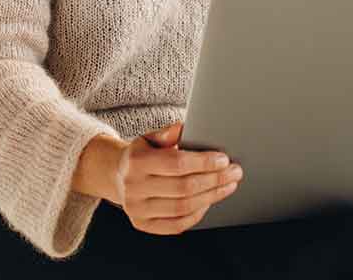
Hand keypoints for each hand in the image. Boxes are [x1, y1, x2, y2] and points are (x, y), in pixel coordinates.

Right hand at [114, 123, 242, 234]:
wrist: (119, 176)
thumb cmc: (142, 155)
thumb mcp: (150, 138)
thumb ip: (168, 133)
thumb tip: (185, 128)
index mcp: (136, 162)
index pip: (177, 163)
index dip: (204, 162)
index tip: (224, 159)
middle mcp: (133, 187)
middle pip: (184, 188)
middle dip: (215, 180)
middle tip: (234, 172)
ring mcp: (137, 209)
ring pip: (183, 207)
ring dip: (212, 196)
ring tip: (227, 185)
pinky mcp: (143, 224)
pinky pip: (177, 224)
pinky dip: (198, 213)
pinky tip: (209, 201)